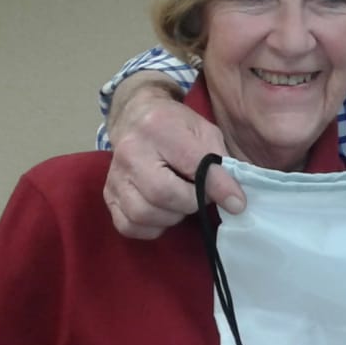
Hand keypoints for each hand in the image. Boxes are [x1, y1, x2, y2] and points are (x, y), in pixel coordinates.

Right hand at [103, 73, 242, 237]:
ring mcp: (115, 175)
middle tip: (201, 196)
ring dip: (172, 216)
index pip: (192, 165)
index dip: (217, 187)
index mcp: (159, 127)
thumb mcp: (205, 132)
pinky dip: (152, 227)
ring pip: (144, 214)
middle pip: (162, 195)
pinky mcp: (108, 194)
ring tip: (182, 201)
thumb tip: (234, 202)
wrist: (136, 118)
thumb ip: (221, 163)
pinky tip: (164, 212)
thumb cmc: (177, 126)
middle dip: (191, 203)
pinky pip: (128, 226)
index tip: (237, 202)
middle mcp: (130, 151)